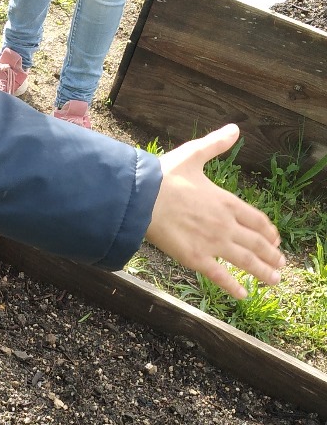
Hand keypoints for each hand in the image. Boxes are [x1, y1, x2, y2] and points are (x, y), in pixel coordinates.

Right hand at [145, 124, 283, 298]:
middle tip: (281, 265)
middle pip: (256, 242)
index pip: (256, 219)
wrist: (142, 197)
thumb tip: (235, 129)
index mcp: (226, 201)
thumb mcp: (194, 155)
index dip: (268, 231)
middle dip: (271, 255)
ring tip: (275, 280)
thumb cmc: (164, 176)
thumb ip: (216, 144)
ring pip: (245, 260)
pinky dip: (233, 287)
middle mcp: (225, 224)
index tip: (276, 239)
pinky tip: (243, 295)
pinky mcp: (196, 258)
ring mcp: (212, 243)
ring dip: (263, 271)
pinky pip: (220, 276)